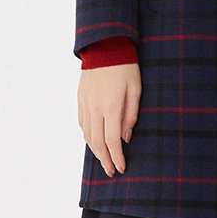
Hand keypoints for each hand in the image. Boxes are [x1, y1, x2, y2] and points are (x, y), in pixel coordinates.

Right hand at [77, 62, 141, 177]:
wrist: (105, 46)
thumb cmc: (126, 67)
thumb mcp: (136, 90)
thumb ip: (131, 115)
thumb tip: (126, 138)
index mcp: (110, 107)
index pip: (112, 141)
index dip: (117, 157)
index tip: (122, 168)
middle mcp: (94, 108)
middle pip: (97, 142)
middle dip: (105, 160)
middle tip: (112, 172)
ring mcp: (85, 104)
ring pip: (87, 135)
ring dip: (95, 151)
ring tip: (104, 160)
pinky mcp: (80, 98)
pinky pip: (82, 123)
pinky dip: (87, 136)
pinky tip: (94, 141)